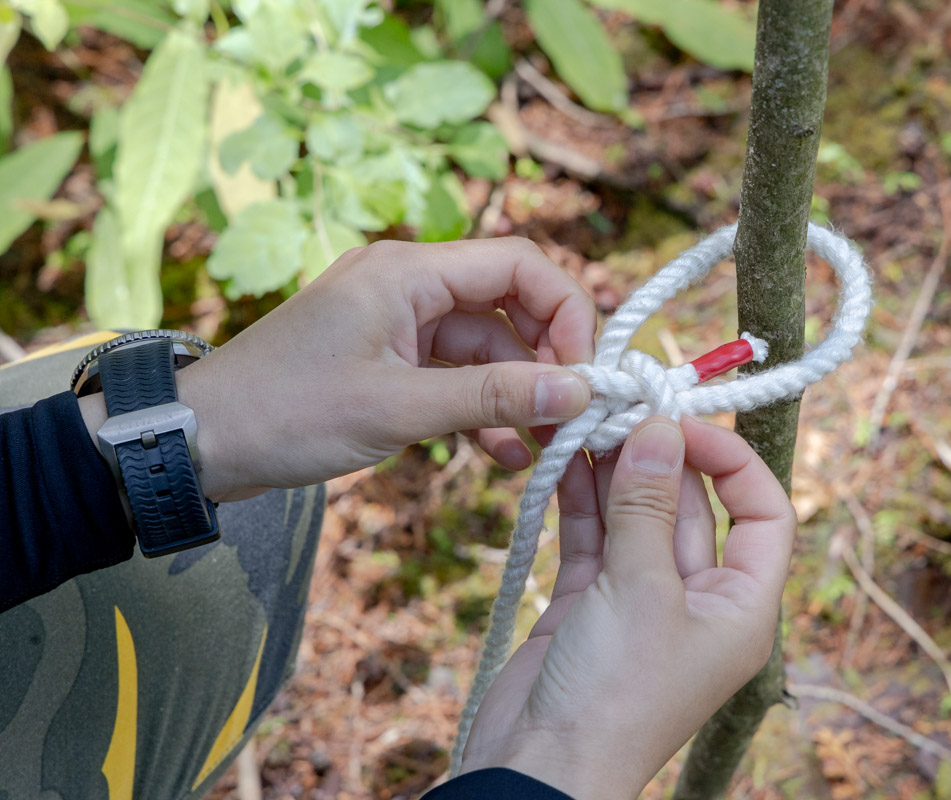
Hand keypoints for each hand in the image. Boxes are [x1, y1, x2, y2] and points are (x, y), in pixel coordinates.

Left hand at [79, 238, 595, 500]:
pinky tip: (500, 456)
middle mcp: (408, 285)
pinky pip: (453, 377)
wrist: (200, 443)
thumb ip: (493, 397)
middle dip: (547, 361)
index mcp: (409, 272)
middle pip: (509, 306)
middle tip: (574, 417)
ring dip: (516, 396)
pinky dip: (479, 411)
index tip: (586, 373)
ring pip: (485, 349)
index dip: (567, 312)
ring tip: (544, 449)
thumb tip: (579, 391)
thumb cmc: (288, 413)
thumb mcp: (400, 408)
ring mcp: (397, 325)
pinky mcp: (386, 361)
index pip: (520, 264)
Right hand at [458, 416, 795, 799]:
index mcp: (740, 604)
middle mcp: (697, 598)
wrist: (540, 767)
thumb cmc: (615, 694)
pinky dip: (578, 498)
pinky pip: (592, 535)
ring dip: (612, 469)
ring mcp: (641, 599)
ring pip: (635, 515)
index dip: (731, 460)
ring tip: (585, 419)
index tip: (681, 424)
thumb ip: (646, 506)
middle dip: (657, 455)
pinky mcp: (590, 601)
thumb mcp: (641, 591)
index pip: (762, 511)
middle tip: (621, 409)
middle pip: (689, 506)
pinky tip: (561, 455)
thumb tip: (659, 429)